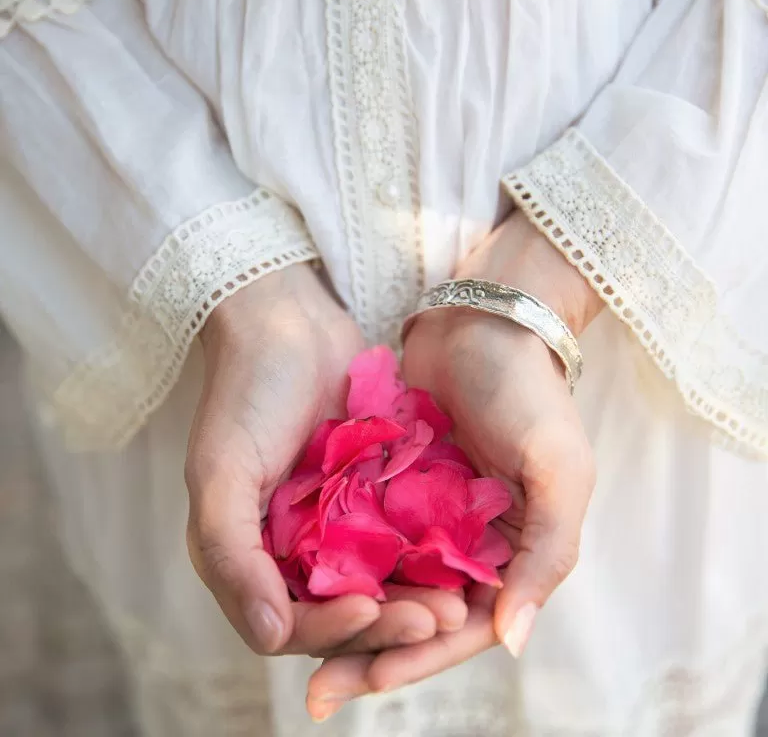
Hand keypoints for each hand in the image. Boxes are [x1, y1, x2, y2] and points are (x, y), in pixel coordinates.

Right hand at [186, 264, 466, 662]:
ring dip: (416, 596)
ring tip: (459, 600)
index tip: (370, 610)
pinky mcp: (370, 495)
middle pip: (343, 609)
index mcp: (248, 555)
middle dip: (389, 622)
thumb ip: (231, 553)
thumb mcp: (221, 471)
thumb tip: (270, 639)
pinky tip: (461, 559)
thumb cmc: (247, 392)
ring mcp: (334, 522)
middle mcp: (292, 548)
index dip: (330, 628)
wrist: (290, 324)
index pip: (289, 621)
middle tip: (439, 619)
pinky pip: (401, 537)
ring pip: (380, 581)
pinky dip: (426, 555)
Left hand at [307, 212, 601, 711]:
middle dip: (371, 653)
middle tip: (318, 691)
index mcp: (513, 554)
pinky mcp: (394, 486)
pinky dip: (341, 563)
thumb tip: (512, 641)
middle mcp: (468, 545)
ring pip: (385, 584)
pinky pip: (366, 536)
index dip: (420, 658)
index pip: (466, 627)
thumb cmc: (530, 396)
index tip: (370, 679)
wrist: (484, 325)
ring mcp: (427, 517)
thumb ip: (545, 557)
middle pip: (417, 617)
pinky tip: (301, 584)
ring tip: (299, 645)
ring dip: (349, 617)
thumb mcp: (560, 473)